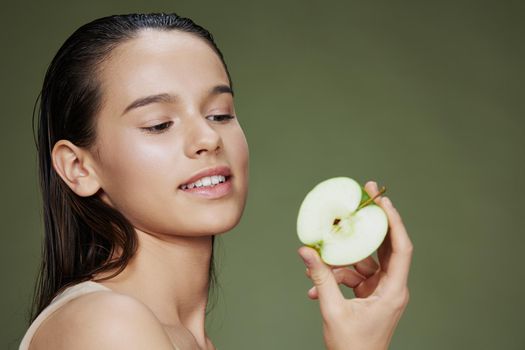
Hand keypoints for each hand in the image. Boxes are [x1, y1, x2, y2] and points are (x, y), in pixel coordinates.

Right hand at [298, 181, 412, 349]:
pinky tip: (317, 290)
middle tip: (361, 200)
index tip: (382, 200)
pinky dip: (337, 279)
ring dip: (340, 263)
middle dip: (370, 226)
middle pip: (384, 248)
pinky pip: (354, 277)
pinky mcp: (370, 295)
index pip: (401, 248)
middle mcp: (392, 287)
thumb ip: (321, 278)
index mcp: (393, 291)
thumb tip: (306, 251)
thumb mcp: (333, 310)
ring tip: (319, 267)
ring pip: (363, 263)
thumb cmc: (353, 347)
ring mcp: (381, 291)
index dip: (394, 222)